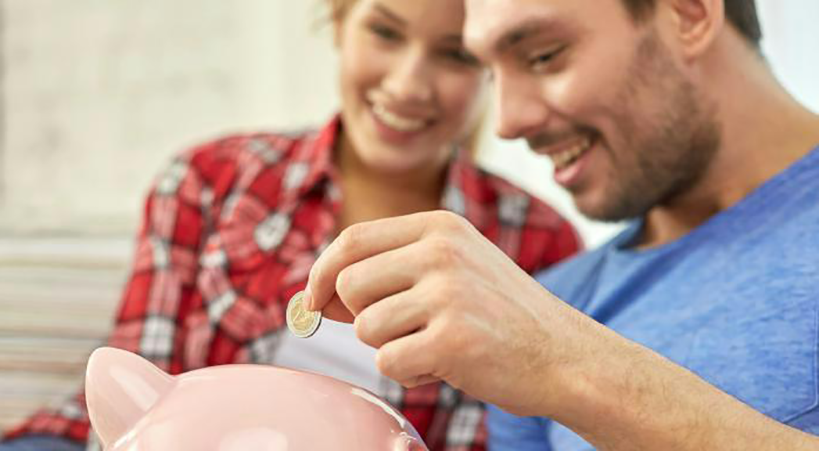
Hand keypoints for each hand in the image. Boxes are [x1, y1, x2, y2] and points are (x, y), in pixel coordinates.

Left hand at [304, 211, 593, 415]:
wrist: (564, 355)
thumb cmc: (498, 316)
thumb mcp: (450, 272)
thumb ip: (386, 274)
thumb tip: (311, 297)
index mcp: (439, 227)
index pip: (352, 239)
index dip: (323, 271)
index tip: (314, 299)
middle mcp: (441, 251)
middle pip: (349, 284)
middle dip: (360, 318)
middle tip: (402, 330)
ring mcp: (448, 293)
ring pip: (365, 327)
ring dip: (389, 348)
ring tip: (433, 346)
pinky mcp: (453, 339)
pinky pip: (388, 363)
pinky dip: (408, 374)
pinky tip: (445, 366)